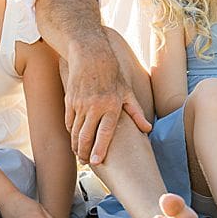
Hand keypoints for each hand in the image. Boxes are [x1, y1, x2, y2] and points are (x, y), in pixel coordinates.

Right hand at [62, 34, 151, 165]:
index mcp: (111, 105)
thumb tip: (148, 129)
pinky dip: (71, 133)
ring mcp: (80, 104)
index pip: (104, 133)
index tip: (96, 162)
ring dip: (76, 146)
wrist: (90, 55)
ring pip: (75, 132)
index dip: (99, 149)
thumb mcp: (127, 91)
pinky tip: (75, 139)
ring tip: (80, 155)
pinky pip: (69, 122)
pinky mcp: (69, 101)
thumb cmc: (112, 73)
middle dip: (84, 153)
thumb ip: (136, 113)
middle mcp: (94, 106)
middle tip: (86, 162)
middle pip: (86, 136)